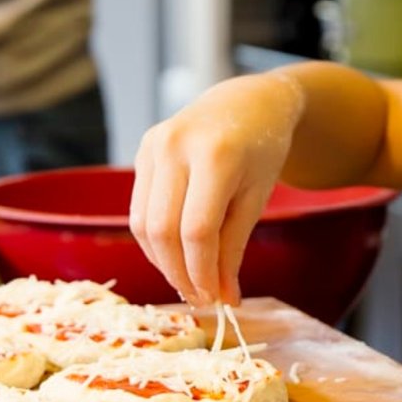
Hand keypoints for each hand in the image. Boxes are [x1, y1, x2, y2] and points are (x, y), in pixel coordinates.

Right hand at [129, 72, 306, 307]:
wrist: (249, 102)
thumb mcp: (257, 198)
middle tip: (199, 298)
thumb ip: (235, 248)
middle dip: (178, 273)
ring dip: (162, 261)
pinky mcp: (143, 150)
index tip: (214, 299)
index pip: (197, 230)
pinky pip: (139, 207)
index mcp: (215, 155)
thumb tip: (223, 300)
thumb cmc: (262, 150)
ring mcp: (154, 145)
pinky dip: (154, 239)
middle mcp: (176, 146)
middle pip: (162, 230)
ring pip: (142, 223)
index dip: (201, 272)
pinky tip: (175, 254)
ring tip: (188, 280)